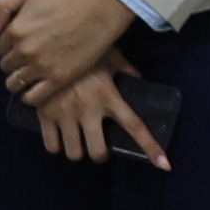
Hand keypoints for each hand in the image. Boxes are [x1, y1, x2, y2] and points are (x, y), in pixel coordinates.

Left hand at [0, 0, 135, 106]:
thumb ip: (4, 7)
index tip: (18, 44)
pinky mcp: (57, 80)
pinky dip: (29, 96)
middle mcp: (24, 51)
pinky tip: (35, 89)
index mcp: (16, 30)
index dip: (7, 46)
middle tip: (27, 57)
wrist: (99, 11)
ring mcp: (40, 67)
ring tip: (29, 74)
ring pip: (14, 83)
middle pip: (5, 66)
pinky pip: (32, 98)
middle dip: (13, 62)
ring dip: (18, 80)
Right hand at [36, 62, 173, 168]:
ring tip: (77, 141)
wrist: (47, 45)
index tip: (164, 164)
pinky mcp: (45, 115)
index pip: (134, 126)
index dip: (150, 147)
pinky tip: (59, 137)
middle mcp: (88, 110)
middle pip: (97, 152)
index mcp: (109, 96)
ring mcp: (65, 114)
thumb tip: (138, 80)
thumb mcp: (110, 56)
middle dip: (99, 153)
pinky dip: (56, 145)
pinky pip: (51, 145)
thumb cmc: (83, 50)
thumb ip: (126, 69)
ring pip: (74, 153)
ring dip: (78, 150)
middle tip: (97, 145)